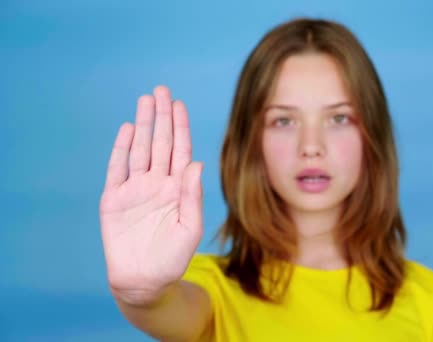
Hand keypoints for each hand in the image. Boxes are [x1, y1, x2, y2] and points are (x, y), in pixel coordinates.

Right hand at [99, 85, 203, 305]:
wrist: (144, 280)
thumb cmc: (172, 257)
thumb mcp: (190, 227)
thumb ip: (192, 195)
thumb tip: (197, 162)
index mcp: (177, 189)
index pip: (180, 151)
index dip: (180, 127)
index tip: (179, 105)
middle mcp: (156, 183)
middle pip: (160, 143)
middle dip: (161, 117)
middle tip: (161, 90)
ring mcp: (135, 189)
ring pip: (140, 150)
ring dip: (143, 125)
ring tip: (145, 100)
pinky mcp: (114, 199)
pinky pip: (117, 168)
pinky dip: (121, 149)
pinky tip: (128, 129)